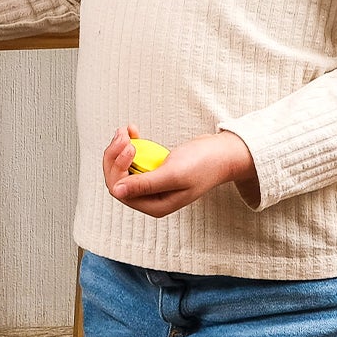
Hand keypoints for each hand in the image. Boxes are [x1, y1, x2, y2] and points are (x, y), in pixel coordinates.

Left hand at [103, 126, 259, 216]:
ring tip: (127, 131)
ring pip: (122, 167)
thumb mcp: (173, 174)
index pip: (119, 190)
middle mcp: (151, 197)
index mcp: (155, 205)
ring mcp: (152, 183)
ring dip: (119, 147)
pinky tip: (133, 131)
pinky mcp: (154, 169)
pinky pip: (132, 158)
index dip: (117, 167)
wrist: (222, 153)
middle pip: (117, 178)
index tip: (130, 147)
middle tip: (124, 135)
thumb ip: (145, 184)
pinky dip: (129, 143)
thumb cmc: (203, 164)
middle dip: (114, 155)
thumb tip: (117, 191)